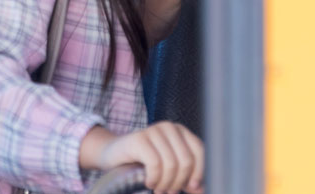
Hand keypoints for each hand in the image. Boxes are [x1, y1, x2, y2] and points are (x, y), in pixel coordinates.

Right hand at [83, 122, 205, 193]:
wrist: (112, 156)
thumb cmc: (143, 164)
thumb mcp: (169, 171)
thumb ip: (187, 179)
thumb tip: (201, 190)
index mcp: (181, 132)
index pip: (200, 151)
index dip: (198, 173)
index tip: (191, 188)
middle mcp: (169, 127)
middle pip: (186, 160)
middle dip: (178, 182)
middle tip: (169, 191)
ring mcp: (153, 130)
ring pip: (171, 164)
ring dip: (165, 183)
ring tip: (158, 189)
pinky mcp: (139, 138)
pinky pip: (155, 163)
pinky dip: (154, 178)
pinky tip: (148, 182)